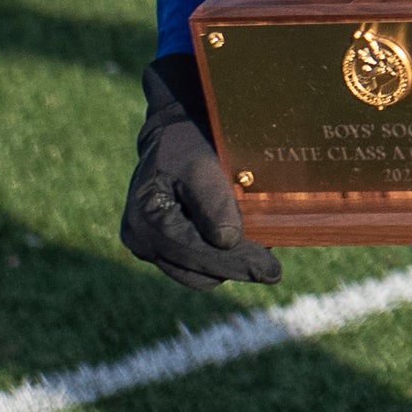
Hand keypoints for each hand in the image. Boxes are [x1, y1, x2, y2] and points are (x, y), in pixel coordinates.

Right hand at [120, 54, 281, 290]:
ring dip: (228, 267)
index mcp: (145, 217)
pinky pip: (193, 267)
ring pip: (196, 275)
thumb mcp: (204, 165)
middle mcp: (139, 238)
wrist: (174, 136)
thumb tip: (228, 243)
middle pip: (196, 272)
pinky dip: (218, 261)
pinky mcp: (160, 248)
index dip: (234, 263)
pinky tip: (243, 246)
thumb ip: (214, 203)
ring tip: (260, 252)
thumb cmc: (189, 145)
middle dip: (235, 268)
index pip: (194, 253)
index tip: (271, 270)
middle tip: (272, 269)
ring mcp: (146, 246)